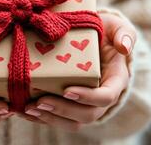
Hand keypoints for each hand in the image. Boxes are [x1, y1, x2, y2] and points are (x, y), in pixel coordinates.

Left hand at [21, 12, 135, 131]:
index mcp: (115, 81)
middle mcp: (101, 98)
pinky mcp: (71, 105)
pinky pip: (59, 119)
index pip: (106, 96)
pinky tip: (26, 112)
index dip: (88, 97)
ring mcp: (85, 104)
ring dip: (50, 118)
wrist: (93, 40)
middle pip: (87, 114)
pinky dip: (42, 118)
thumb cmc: (104, 33)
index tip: (67, 90)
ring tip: (29, 109)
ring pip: (72, 122)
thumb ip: (124, 34)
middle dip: (63, 110)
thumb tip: (125, 48)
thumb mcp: (116, 27)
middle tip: (41, 102)